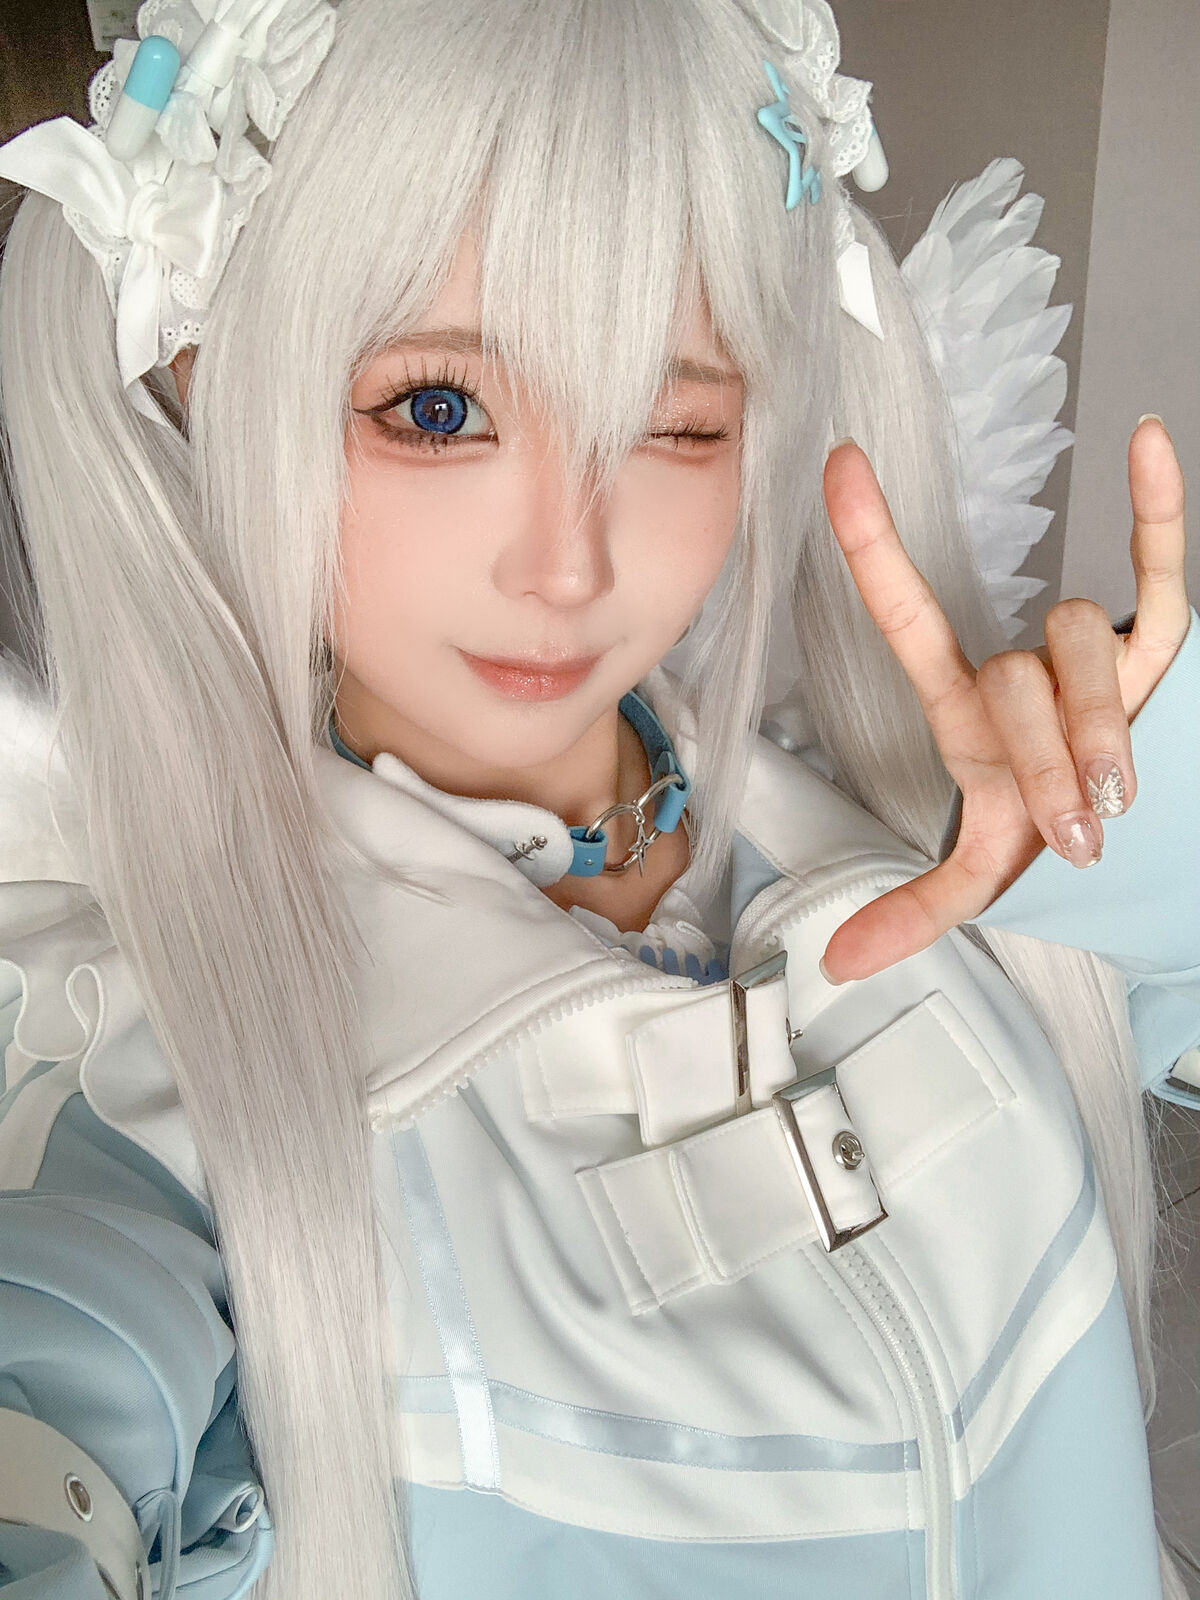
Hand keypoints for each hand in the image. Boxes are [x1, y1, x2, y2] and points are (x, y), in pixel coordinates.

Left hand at [820, 416, 1188, 982]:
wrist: (1136, 837)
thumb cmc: (1049, 836)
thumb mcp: (984, 872)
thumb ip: (916, 910)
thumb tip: (836, 964)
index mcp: (966, 710)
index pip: (908, 617)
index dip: (873, 545)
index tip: (838, 466)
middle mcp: (1020, 667)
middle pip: (1017, 676)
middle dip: (1049, 764)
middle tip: (1077, 838)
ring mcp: (1089, 648)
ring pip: (1085, 646)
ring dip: (1102, 728)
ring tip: (1119, 799)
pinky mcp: (1158, 639)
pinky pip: (1158, 568)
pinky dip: (1157, 509)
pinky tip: (1150, 440)